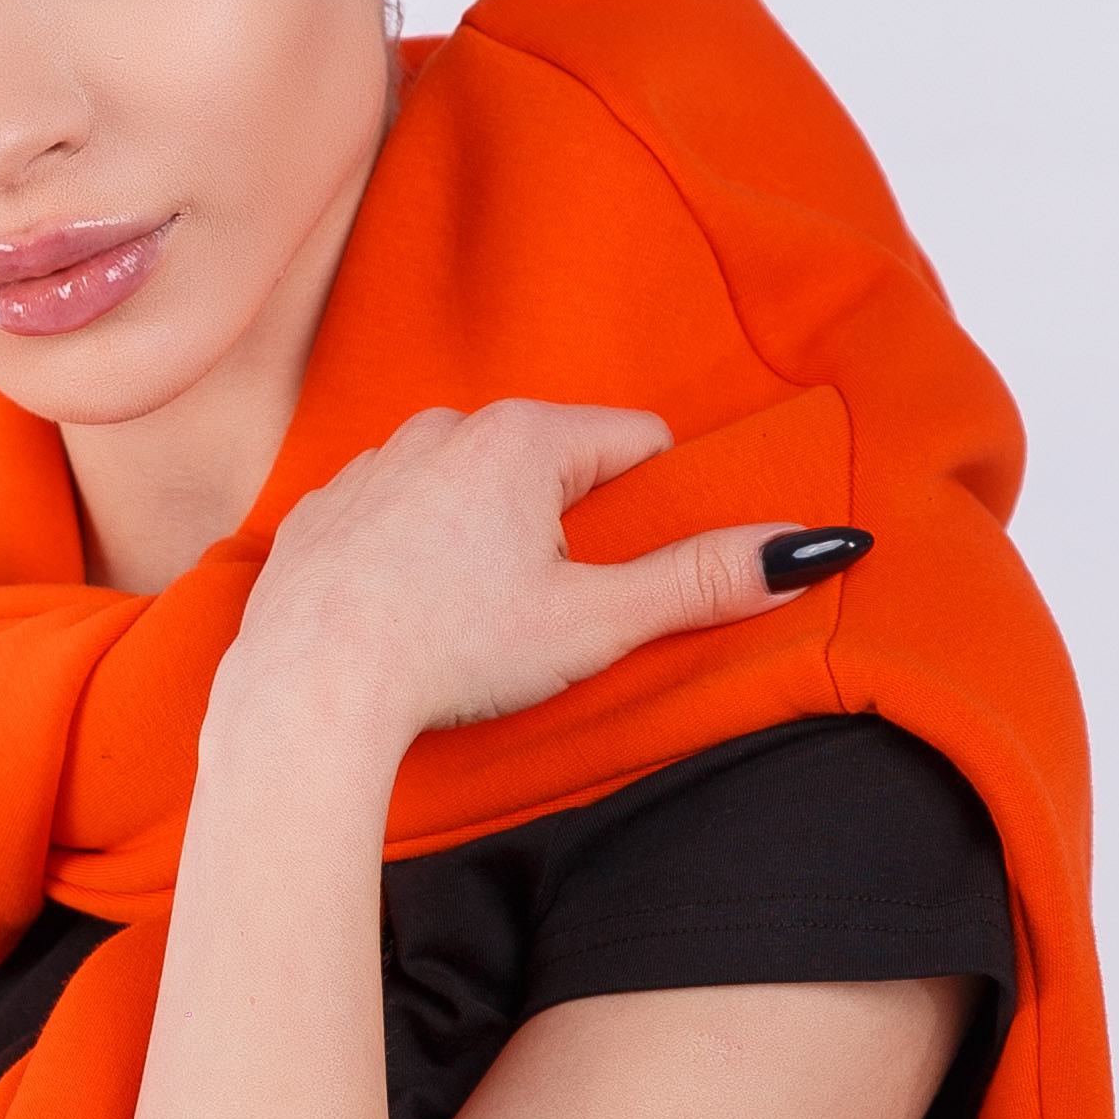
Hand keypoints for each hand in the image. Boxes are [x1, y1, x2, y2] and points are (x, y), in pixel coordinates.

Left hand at [225, 401, 860, 765]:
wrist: (306, 690)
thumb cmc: (452, 652)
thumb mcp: (596, 622)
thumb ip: (703, 581)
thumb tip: (813, 548)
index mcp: (524, 438)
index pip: (635, 442)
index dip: (652, 507)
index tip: (628, 571)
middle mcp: (444, 428)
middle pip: (550, 461)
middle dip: (567, 523)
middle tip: (550, 607)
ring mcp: (372, 465)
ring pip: (467, 484)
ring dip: (487, 534)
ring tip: (475, 618)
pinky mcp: (320, 513)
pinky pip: (394, 515)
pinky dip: (411, 554)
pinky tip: (408, 615)